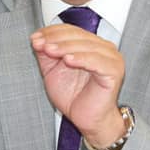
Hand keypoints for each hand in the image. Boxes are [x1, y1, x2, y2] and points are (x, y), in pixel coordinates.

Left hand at [30, 24, 125, 146]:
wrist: (87, 119)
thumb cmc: (75, 96)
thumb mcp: (53, 70)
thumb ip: (46, 54)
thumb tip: (37, 39)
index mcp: (90, 45)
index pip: (70, 30)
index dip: (51, 32)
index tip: (35, 38)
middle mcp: (103, 48)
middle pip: (78, 35)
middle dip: (55, 39)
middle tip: (40, 44)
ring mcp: (111, 58)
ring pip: (86, 46)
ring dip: (65, 47)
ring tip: (49, 50)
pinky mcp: (114, 71)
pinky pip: (97, 61)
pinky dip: (81, 59)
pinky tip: (68, 60)